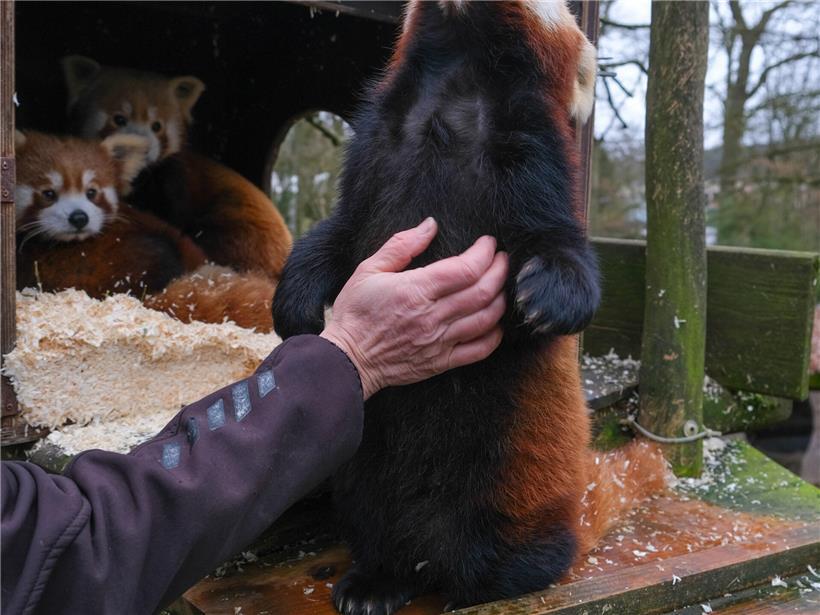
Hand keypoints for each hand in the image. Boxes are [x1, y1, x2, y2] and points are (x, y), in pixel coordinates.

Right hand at [320, 218, 507, 399]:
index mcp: (415, 290)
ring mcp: (439, 342)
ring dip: (500, 300)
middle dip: (499, 271)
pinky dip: (495, 335)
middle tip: (502, 259)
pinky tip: (496, 323)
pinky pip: (479, 350)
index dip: (484, 253)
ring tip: (501, 286)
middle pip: (482, 292)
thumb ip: (401, 245)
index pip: (465, 269)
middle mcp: (432, 317)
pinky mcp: (441, 362)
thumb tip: (430, 224)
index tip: (489, 243)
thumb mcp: (368, 270)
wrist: (346, 360)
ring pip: (486, 319)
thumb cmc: (354, 312)